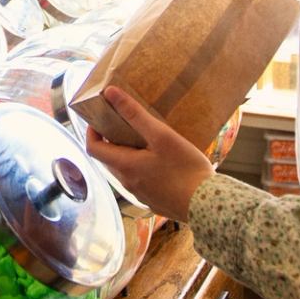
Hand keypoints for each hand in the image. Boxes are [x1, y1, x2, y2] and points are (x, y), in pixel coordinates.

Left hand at [84, 86, 214, 223]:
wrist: (208, 205)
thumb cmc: (186, 169)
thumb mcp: (161, 136)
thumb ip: (135, 114)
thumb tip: (110, 93)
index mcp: (125, 166)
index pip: (93, 148)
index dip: (91, 132)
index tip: (99, 118)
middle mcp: (128, 184)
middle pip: (108, 160)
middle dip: (110, 141)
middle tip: (123, 124)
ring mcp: (141, 195)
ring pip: (125, 171)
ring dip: (127, 155)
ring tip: (144, 140)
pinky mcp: (154, 201)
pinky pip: (140, 182)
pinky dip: (141, 168)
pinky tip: (160, 161)